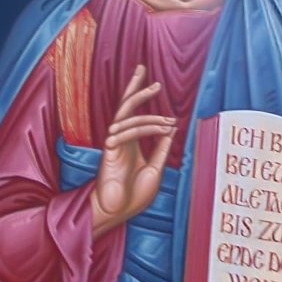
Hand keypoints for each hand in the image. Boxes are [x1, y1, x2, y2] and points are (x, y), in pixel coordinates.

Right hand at [91, 64, 175, 237]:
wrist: (118, 213)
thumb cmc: (134, 195)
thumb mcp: (155, 169)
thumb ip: (162, 149)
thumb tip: (172, 128)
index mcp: (131, 142)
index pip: (135, 114)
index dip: (142, 96)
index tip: (156, 85)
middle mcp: (122, 139)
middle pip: (125, 105)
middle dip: (133, 86)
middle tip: (142, 68)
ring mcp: (114, 144)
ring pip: (127, 116)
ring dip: (150, 115)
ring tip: (169, 119)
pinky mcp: (109, 152)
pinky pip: (124, 133)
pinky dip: (143, 128)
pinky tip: (162, 128)